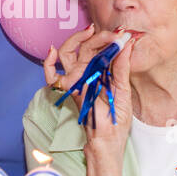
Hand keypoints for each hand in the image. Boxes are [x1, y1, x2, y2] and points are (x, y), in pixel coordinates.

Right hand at [44, 25, 135, 158]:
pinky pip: (52, 76)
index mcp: (101, 73)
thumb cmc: (116, 121)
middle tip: (112, 33)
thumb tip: (128, 44)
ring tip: (89, 33)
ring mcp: (76, 82)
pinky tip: (51, 53)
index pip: (100, 48)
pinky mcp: (69, 91)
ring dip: (76, 40)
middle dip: (97, 36)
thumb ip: (123, 68)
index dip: (109, 38)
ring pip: (68, 54)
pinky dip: (48, 64)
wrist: (107, 143)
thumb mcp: (123, 91)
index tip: (122, 32)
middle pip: (84, 47)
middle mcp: (87, 75)